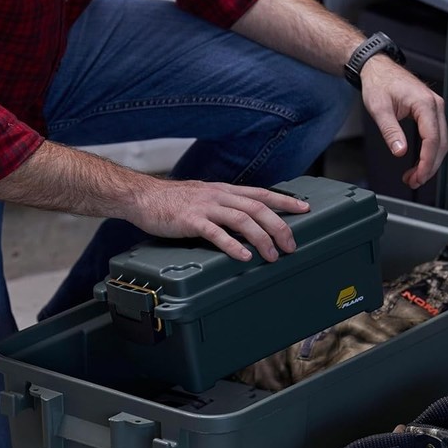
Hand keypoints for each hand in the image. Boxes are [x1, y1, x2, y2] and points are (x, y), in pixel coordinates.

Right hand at [124, 177, 309, 261]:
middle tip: (291, 245)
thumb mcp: (203, 199)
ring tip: (272, 255)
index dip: (285, 201)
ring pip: (242, 220)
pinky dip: (232, 245)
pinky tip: (243, 256)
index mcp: (224, 191)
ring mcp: (205, 207)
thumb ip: (223, 208)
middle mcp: (219, 196)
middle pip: (258, 208)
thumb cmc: (171, 202)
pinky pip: (216, 233)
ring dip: (261, 238)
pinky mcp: (191, 221)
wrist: (142, 197)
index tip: (305, 208)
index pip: (261, 194)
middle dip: (279, 227)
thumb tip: (244, 223)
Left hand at [360, 55, 447, 189]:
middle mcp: (435, 105)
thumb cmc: (379, 83)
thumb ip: (390, 131)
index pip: (432, 139)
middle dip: (429, 167)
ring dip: (429, 162)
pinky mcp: (430, 112)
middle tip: (414, 182)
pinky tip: (418, 164)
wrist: (378, 69)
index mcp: (425, 103)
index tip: (418, 177)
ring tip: (413, 177)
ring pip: (440, 142)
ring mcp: (435, 108)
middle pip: (441, 144)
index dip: (427, 162)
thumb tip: (400, 151)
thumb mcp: (379, 109)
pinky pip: (435, 136)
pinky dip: (428, 153)